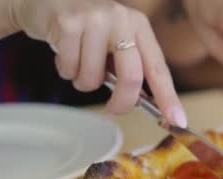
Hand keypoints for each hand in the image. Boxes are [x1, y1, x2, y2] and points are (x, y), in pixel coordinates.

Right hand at [9, 0, 186, 125]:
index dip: (168, 98)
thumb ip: (130, 68)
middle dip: (122, 102)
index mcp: (139, 26)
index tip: (178, 122)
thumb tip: (141, 103)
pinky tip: (64, 53)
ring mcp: (94, 19)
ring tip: (78, 64)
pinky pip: (69, 69)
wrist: (45, 0)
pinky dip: (65, 70)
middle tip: (114, 110)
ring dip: (83, 82)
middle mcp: (121, 19)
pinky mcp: (67, 22)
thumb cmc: (87, 29)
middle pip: (131, 76)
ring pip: (93, 77)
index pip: (158, 68)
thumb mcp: (115, 42)